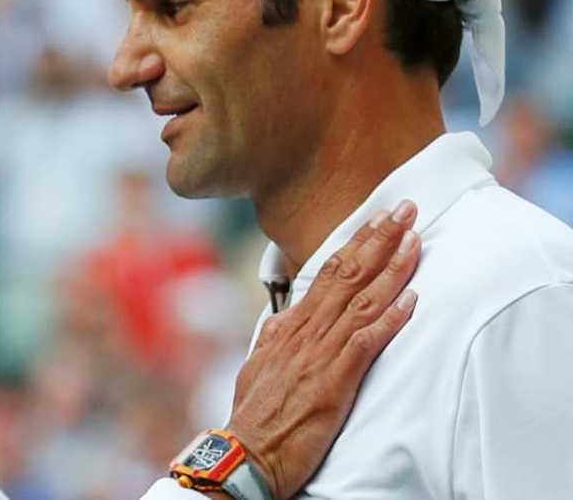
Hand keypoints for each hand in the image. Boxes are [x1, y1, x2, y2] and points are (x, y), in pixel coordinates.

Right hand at [225, 200, 420, 499]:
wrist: (244, 451)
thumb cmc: (254, 414)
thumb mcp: (259, 364)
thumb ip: (275, 336)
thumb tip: (284, 316)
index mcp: (290, 324)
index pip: (329, 272)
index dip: (358, 243)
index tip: (378, 218)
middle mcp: (305, 330)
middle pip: (348, 274)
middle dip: (380, 238)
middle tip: (405, 208)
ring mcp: (319, 353)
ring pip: (361, 300)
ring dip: (392, 268)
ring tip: (415, 240)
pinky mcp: (333, 381)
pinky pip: (365, 343)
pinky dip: (390, 320)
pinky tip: (412, 301)